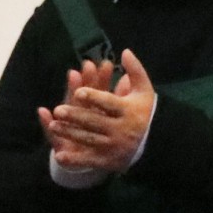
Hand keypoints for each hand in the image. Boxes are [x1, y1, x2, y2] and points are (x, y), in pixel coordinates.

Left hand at [38, 49, 154, 172]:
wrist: (158, 143)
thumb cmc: (144, 112)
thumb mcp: (144, 90)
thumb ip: (136, 71)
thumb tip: (125, 51)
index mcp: (128, 111)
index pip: (109, 103)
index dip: (94, 98)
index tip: (79, 93)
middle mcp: (121, 130)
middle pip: (95, 122)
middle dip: (76, 116)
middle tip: (59, 110)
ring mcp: (114, 146)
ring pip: (89, 139)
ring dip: (70, 133)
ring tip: (54, 126)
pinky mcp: (109, 160)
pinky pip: (90, 161)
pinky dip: (75, 160)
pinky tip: (60, 156)